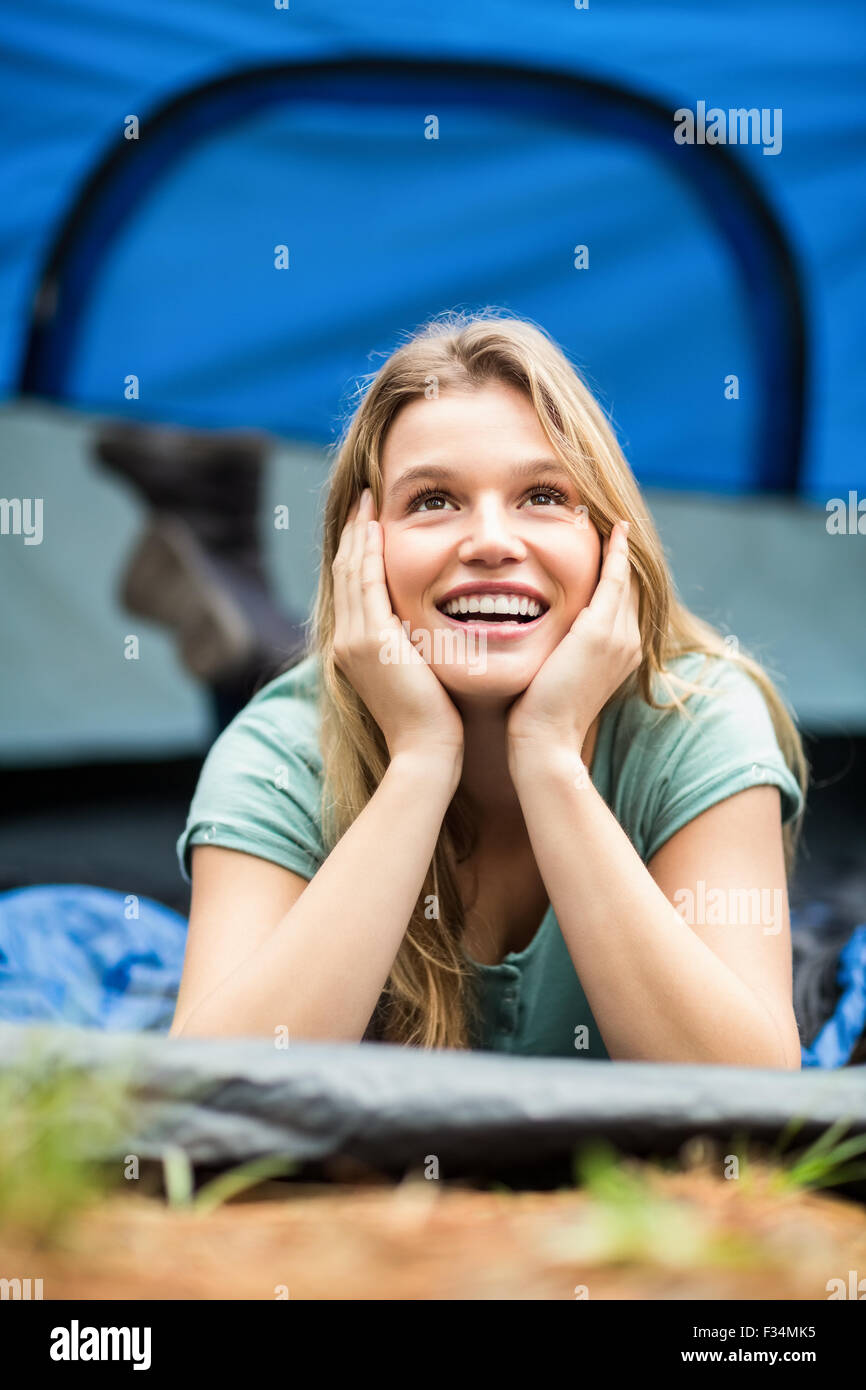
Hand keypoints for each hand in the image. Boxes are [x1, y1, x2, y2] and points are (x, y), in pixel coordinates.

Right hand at [332, 488, 464, 763]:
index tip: (370, 521)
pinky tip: (377, 526)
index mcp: (354, 649)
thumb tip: (426, 628)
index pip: (353, 588)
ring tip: (368, 501)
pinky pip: (365, 583)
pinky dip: (368, 551)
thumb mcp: (419, 675)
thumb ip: (415, 647)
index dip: (358, 551)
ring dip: (358, 532)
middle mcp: (346, 641)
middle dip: (354, 533)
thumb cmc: (435, 722)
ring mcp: (353, 640)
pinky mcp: (370, 640)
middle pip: (344, 572)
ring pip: (350, 571)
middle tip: (364, 498)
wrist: (427, 752)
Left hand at [506, 521, 640, 754]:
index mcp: (618, 653)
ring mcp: (618, 636)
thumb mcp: (553, 676)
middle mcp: (627, 642)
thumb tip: (538, 639)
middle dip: (621, 555)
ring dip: (619, 547)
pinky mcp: (600, 631)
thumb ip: (557, 653)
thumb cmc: (537, 717)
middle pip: (629, 585)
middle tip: (612, 521)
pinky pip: (614, 578)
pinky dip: (615, 553)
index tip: (606, 548)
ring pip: (625, 578)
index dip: (615, 573)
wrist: (544, 743)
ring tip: (611, 518)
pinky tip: (614, 530)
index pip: (620, 601)